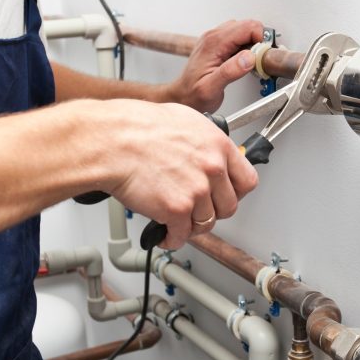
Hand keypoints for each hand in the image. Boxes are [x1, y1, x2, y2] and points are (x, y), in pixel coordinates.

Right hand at [90, 99, 258, 248]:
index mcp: (217, 146)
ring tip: (178, 222)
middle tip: (198, 210)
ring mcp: (197, 191)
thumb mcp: (183, 121)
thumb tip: (206, 154)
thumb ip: (202, 142)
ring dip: (191, 226)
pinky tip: (165, 234)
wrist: (112, 141)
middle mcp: (212, 168)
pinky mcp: (177, 210)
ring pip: (206, 224)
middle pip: (229, 207)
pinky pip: (182, 236)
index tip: (225, 196)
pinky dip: (172, 239)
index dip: (235, 193)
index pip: (247, 181)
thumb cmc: (136, 127)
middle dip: (212, 212)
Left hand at [167, 19, 263, 112]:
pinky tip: (243, 62)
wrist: (182, 97)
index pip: (247, 27)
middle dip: (258, 42)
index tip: (261, 57)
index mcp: (214, 43)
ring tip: (250, 63)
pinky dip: (246, 47)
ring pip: (244, 30)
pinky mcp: (218, 45)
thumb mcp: (211, 88)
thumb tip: (248, 58)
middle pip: (247, 26)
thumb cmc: (193, 95)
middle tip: (258, 62)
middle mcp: (213, 37)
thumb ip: (230, 72)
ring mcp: (215, 39)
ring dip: (253, 44)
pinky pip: (238, 38)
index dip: (260, 40)